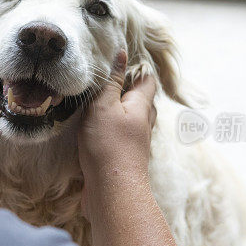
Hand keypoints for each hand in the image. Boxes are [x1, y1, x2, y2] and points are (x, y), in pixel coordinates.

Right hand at [78, 50, 157, 183]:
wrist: (112, 191)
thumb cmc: (108, 145)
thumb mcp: (104, 106)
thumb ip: (111, 82)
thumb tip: (121, 55)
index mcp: (142, 106)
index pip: (147, 79)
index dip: (136, 68)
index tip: (118, 62)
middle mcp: (143, 124)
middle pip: (142, 100)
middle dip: (128, 89)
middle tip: (108, 81)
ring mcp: (135, 143)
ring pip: (132, 120)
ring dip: (119, 111)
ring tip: (100, 103)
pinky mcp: (124, 158)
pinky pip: (121, 137)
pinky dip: (112, 129)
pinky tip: (97, 131)